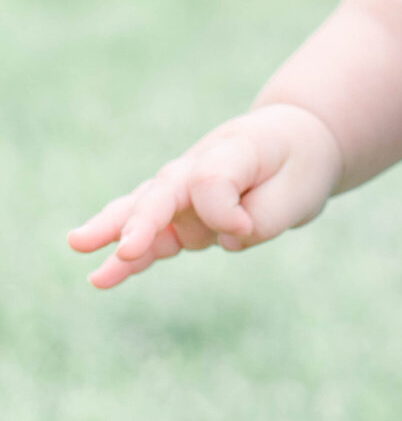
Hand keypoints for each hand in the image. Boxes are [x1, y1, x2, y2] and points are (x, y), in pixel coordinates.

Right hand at [67, 103, 343, 288]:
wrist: (294, 144)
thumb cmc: (297, 162)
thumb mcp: (301, 185)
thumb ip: (266, 213)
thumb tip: (225, 238)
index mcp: (233, 148)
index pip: (213, 180)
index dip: (227, 211)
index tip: (246, 225)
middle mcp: (199, 166)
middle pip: (164, 191)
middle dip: (145, 220)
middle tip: (126, 245)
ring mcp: (183, 191)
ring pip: (144, 211)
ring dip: (116, 232)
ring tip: (81, 246)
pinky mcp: (178, 216)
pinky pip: (149, 236)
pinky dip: (128, 256)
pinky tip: (101, 277)